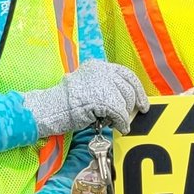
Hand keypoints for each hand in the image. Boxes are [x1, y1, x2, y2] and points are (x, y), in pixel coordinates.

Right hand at [26, 60, 147, 136]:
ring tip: (118, 123)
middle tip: (130, 117)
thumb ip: (106, 87)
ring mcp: (101, 84)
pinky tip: (119, 127)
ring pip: (125, 102)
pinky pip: (120, 113)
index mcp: (98, 66)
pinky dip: (122, 123)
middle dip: (132, 105)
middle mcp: (101, 71)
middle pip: (128, 88)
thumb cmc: (67, 102)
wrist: (51, 108)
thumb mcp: (88, 86)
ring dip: (124, 116)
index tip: (142, 103)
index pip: (127, 74)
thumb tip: (127, 101)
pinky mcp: (102, 99)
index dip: (138, 90)